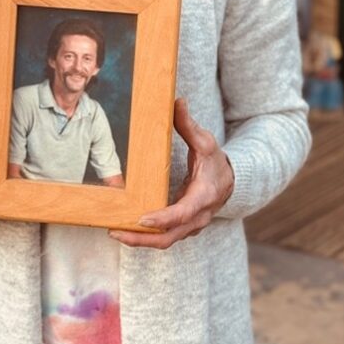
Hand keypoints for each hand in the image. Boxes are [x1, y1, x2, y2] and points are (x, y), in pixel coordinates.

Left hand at [109, 98, 233, 249]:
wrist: (230, 182)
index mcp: (203, 196)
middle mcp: (197, 217)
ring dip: (139, 241)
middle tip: (115, 232)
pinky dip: (144, 237)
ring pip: (164, 241)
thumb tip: (177, 101)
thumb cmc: (215, 161)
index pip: (183, 213)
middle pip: (168, 237)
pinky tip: (124, 229)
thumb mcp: (206, 141)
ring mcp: (190, 226)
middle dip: (141, 239)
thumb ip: (189, 125)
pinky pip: (163, 237)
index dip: (163, 218)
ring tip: (114, 231)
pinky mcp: (182, 228)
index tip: (142, 219)